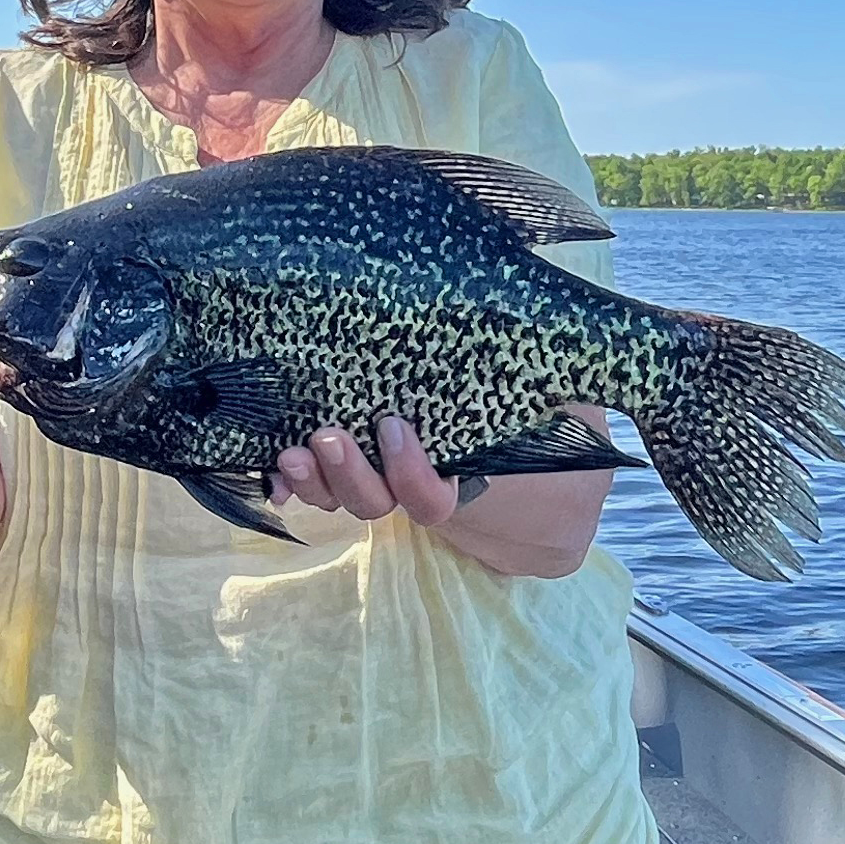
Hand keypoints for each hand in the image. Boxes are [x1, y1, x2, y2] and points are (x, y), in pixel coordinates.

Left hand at [267, 412, 607, 580]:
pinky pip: (321, 488)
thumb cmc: (538, 416)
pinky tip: (272, 470)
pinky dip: (295, 484)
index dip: (409, 472)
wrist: (526, 460)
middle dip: (346, 474)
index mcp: (463, 479)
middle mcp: (417, 487)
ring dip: (313, 479)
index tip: (394, 428)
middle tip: (327, 435)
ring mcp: (383, 481)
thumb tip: (572, 341)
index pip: (429, 498)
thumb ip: (555, 385)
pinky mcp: (355, 467)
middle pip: (374, 502)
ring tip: (290, 450)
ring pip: (343, 498)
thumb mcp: (556, 402)